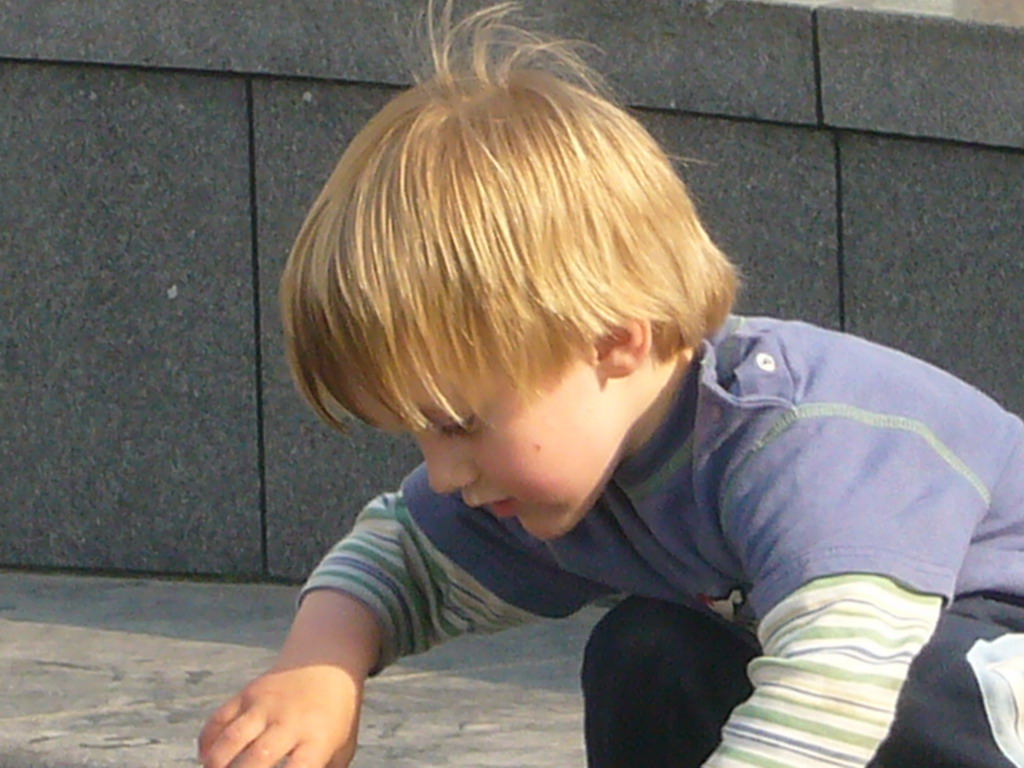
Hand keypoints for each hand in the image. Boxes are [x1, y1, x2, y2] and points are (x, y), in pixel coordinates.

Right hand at [198, 662, 361, 767]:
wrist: (327, 664)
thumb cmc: (335, 716)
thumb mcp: (342, 747)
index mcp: (318, 738)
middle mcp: (290, 721)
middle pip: (257, 758)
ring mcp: (266, 705)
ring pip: (231, 739)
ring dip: (216, 764)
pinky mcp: (248, 693)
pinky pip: (218, 719)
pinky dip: (207, 742)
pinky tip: (206, 758)